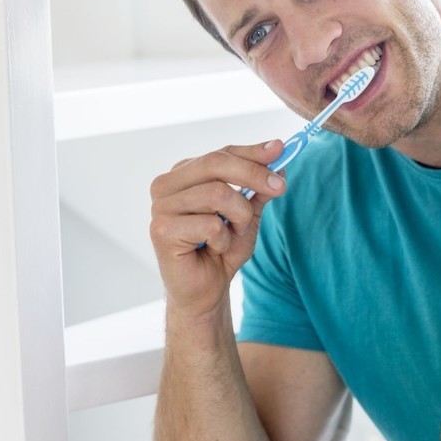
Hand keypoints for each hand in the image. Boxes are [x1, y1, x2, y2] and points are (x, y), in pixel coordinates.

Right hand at [148, 140, 286, 317]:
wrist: (206, 291)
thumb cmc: (221, 250)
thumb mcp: (248, 214)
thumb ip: (259, 188)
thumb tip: (279, 161)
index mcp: (184, 174)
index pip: (221, 153)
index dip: (252, 152)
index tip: (280, 150)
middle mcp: (166, 185)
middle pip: (216, 163)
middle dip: (254, 174)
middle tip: (280, 187)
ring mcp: (160, 206)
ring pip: (217, 193)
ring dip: (238, 218)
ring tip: (232, 235)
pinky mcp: (161, 230)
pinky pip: (210, 224)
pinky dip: (223, 239)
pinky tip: (213, 250)